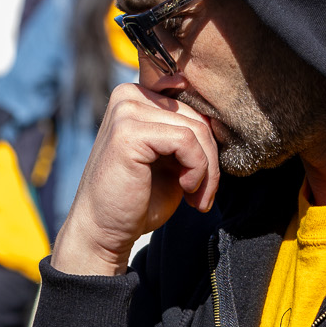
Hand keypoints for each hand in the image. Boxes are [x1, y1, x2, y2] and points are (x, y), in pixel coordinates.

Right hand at [52, 82, 220, 276]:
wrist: (103, 230)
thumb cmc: (137, 199)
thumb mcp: (170, 159)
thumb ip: (188, 135)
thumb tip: (222, 121)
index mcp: (137, 97)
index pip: (193, 107)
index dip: (208, 144)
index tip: (205, 177)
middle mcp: (128, 95)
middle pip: (197, 117)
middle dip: (211, 161)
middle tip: (204, 195)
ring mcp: (125, 111)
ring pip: (196, 129)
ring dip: (207, 170)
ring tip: (197, 197)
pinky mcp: (128, 132)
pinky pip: (186, 140)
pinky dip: (197, 170)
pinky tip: (185, 189)